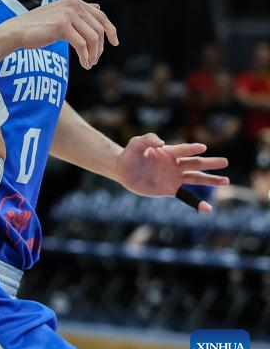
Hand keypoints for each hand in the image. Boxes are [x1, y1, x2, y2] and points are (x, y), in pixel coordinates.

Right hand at [8, 0, 117, 68]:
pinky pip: (81, 45)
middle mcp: (73, 4)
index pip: (101, 16)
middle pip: (98, 28)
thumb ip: (79, 11)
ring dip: (93, 54)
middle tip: (95, 60)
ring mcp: (67, 14)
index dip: (111, 30)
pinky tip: (83, 64)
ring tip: (89, 64)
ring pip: (92, 38)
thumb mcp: (60, 15)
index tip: (115, 43)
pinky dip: (85, 57)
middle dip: (100, 47)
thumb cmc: (37, 26)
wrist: (16, 31)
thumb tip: (98, 7)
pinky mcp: (62, 26)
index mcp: (74, 1)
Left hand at [115, 133, 229, 212]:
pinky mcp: (170, 190)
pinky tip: (208, 209)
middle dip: (210, 163)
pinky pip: (186, 197)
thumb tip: (161, 142)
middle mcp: (175, 164)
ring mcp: (174, 177)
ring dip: (210, 180)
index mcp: (168, 152)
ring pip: (196, 178)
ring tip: (226, 181)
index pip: (182, 150)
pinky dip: (197, 203)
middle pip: (195, 163)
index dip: (191, 149)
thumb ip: (147, 140)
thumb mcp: (136, 144)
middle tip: (225, 162)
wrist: (123, 170)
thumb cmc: (130, 154)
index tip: (202, 148)